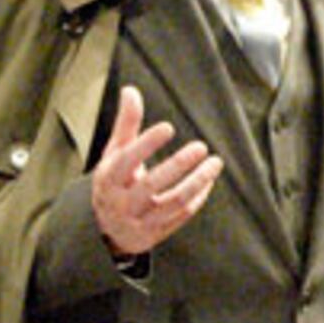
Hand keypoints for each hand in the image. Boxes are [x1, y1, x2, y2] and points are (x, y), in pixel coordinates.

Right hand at [92, 86, 223, 255]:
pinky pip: (182, 214)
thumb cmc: (116, 180)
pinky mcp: (156, 232)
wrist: (106, 228)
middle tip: (201, 146)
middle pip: (152, 185)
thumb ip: (126, 124)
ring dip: (198, 182)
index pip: (126, 161)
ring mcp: (139, 220)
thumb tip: (130, 90)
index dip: (146, 144)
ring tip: (216, 162)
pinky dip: (198, 197)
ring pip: (173, 203)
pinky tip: (209, 180)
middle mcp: (121, 202)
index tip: (168, 127)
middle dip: (178, 165)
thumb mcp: (115, 153)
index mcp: (108, 178)